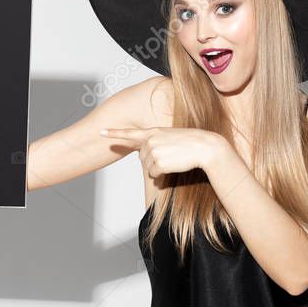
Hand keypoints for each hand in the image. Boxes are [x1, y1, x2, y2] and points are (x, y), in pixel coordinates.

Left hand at [99, 126, 224, 177]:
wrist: (206, 147)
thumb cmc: (191, 143)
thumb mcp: (171, 136)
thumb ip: (155, 142)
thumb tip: (144, 156)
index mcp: (154, 131)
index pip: (130, 133)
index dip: (115, 133)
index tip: (101, 132)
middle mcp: (151, 140)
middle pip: (142, 157)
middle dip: (153, 160)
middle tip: (171, 155)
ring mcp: (154, 151)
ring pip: (148, 167)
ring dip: (159, 168)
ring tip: (174, 159)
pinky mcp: (158, 162)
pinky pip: (154, 174)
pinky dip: (163, 174)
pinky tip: (174, 165)